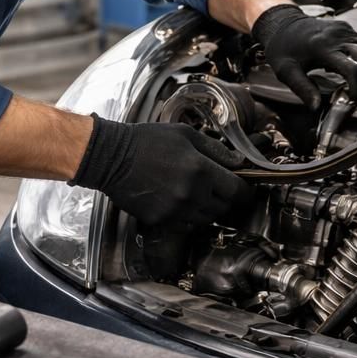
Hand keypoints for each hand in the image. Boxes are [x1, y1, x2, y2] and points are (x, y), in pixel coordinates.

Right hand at [72, 117, 251, 224]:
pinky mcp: (160, 221)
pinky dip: (186, 215)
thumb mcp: (185, 134)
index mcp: (201, 171)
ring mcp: (175, 211)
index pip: (237, 191)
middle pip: (223, 208)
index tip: (244, 188)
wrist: (111, 158)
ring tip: (194, 192)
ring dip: (206, 208)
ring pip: (205, 219)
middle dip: (224, 198)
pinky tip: (176, 199)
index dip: (244, 190)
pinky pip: (184, 224)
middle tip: (216, 186)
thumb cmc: (147, 141)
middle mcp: (191, 195)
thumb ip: (215, 149)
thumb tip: (237, 162)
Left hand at [252, 4, 356, 107]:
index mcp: (322, 48)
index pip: (352, 68)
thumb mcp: (286, 71)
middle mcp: (337, 36)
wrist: (281, 24)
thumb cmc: (282, 49)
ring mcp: (344, 29)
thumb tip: (316, 107)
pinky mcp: (347, 28)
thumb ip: (302, 89)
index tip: (353, 99)